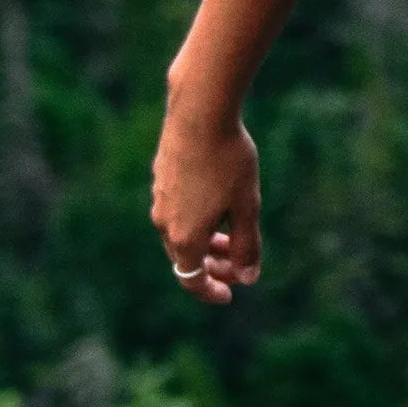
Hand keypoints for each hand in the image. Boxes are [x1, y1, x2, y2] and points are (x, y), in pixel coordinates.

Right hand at [150, 101, 261, 305]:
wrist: (200, 113)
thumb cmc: (228, 160)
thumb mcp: (247, 206)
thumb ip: (247, 246)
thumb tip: (248, 277)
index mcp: (184, 237)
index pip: (191, 280)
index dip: (211, 291)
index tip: (230, 293)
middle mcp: (164, 222)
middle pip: (186, 257)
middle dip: (214, 265)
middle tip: (240, 262)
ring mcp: (159, 199)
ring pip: (181, 232)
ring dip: (206, 240)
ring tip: (233, 230)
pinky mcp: (160, 178)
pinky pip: (177, 210)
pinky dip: (197, 218)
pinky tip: (218, 201)